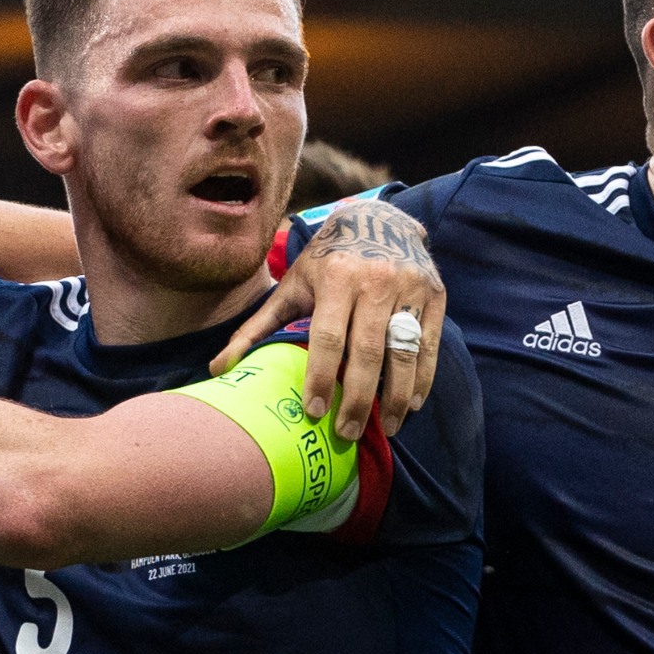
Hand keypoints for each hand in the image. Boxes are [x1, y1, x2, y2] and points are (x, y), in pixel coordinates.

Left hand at [209, 197, 443, 439]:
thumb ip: (256, 327)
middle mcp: (375, 280)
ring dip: (397, 396)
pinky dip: (423, 377)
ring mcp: (409, 287)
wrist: (378, 220)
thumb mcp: (290, 287)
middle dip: (357, 399)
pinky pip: (430, 345)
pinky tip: (411, 404)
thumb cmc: (325, 262)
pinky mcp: (434, 295)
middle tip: (346, 433)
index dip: (320, 378)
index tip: (313, 413)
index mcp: (336, 276)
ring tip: (388, 428)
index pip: (328, 337)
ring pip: (404, 352)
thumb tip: (218, 367)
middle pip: (367, 352)